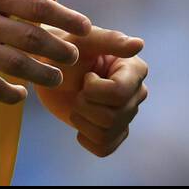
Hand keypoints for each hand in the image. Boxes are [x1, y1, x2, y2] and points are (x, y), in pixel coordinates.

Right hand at [0, 0, 91, 103]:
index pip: (34, 5)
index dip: (64, 17)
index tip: (84, 27)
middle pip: (29, 36)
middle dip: (58, 49)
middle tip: (73, 58)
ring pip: (13, 63)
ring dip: (40, 74)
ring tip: (56, 80)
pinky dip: (9, 94)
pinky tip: (21, 96)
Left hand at [32, 20, 146, 156]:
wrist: (50, 69)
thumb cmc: (66, 50)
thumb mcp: (83, 41)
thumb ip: (110, 40)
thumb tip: (139, 44)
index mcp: (134, 69)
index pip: (119, 94)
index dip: (93, 91)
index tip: (86, 76)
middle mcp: (136, 92)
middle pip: (112, 117)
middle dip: (84, 106)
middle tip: (78, 91)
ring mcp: (126, 113)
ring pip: (106, 133)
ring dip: (82, 120)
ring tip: (78, 103)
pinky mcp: (114, 131)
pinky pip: (104, 148)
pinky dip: (86, 138)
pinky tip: (81, 121)